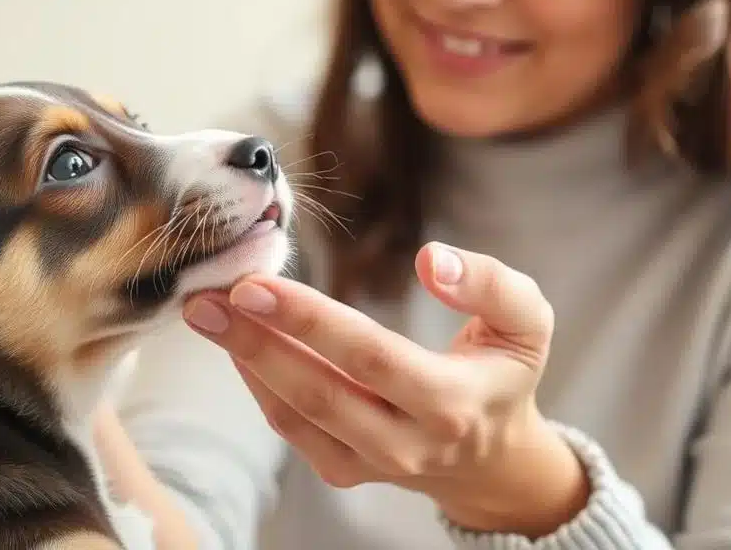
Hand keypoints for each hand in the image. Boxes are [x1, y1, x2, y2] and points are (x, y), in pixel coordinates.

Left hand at [183, 243, 589, 536]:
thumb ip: (490, 283)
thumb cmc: (502, 371)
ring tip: (205, 311)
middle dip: (257, 341)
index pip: (371, 357)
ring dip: (245, 360)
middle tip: (209, 295)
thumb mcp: (525, 321)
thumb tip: (431, 259)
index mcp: (453, 403)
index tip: (257, 284)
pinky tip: (234, 339)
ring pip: (295, 414)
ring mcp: (371, 464)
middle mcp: (408, 443)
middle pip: (320, 391)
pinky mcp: (343, 471)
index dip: (310, 321)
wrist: (493, 458)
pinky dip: (256, 383)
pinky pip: (291, 428)